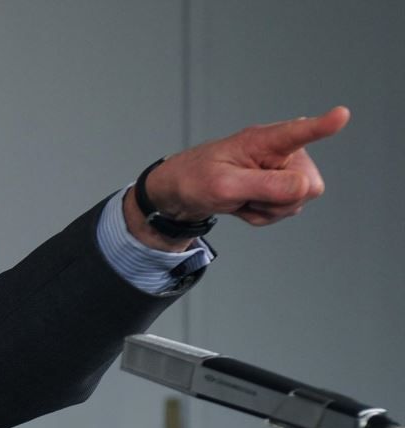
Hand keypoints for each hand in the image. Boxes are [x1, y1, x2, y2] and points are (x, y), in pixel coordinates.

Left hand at [149, 106, 350, 223]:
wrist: (184, 192)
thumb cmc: (198, 179)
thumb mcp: (223, 185)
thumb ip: (264, 185)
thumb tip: (305, 186)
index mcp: (264, 140)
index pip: (299, 132)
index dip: (322, 126)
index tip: (341, 115)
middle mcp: (283, 151)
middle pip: (308, 186)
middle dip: (278, 200)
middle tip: (245, 194)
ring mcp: (286, 170)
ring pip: (298, 202)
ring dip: (267, 209)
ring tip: (243, 197)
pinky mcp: (284, 187)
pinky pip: (286, 211)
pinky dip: (262, 215)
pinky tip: (246, 203)